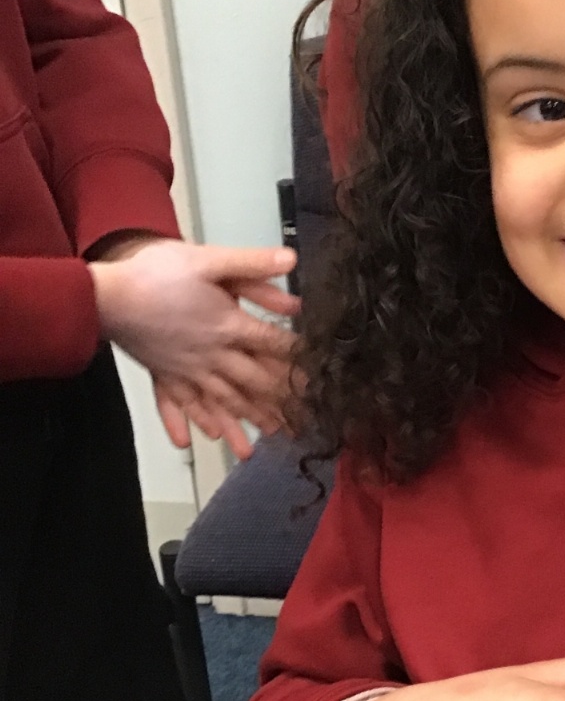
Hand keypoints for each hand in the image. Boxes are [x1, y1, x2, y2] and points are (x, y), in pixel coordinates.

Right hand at [88, 239, 299, 453]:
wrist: (107, 292)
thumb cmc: (156, 272)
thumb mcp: (208, 259)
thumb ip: (251, 263)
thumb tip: (292, 260)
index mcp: (228, 325)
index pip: (273, 344)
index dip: (300, 359)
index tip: (320, 375)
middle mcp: (212, 354)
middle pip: (254, 382)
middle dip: (280, 403)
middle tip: (302, 422)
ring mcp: (187, 368)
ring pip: (223, 400)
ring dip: (244, 421)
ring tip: (263, 442)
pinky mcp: (164, 373)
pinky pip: (181, 403)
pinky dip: (190, 421)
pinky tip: (198, 438)